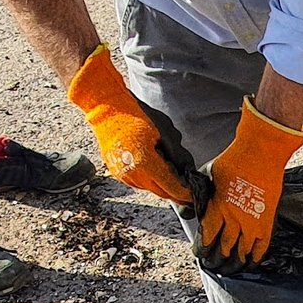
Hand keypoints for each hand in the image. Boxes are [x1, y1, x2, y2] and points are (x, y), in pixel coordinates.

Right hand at [68, 45, 192, 204]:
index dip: (186, 193)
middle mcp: (135, 175)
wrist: (107, 108)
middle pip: (163, 193)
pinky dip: (151, 180)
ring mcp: (125, 176)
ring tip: (171, 174)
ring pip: (152, 189)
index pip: (173, 187)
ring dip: (163, 185)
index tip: (195, 194)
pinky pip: (140, 183)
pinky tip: (155, 168)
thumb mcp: (165, 132)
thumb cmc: (137, 115)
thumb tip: (187, 169)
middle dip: (176, 191)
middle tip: (187, 187)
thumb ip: (178, 154)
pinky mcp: (119, 174)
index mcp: (147, 164)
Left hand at [197, 97, 302, 268]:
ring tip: (228, 269)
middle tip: (212, 265)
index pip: (207, 238)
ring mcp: (254, 223)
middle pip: (224, 249)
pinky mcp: (268, 222)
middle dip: (216, 260)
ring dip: (234, 264)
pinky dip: (255, 258)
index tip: (199, 253)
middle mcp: (236, 220)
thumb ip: (200, 195)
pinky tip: (249, 263)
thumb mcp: (208, 175)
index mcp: (219, 208)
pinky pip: (262, 247)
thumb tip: (189, 209)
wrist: (262, 151)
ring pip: (242, 253)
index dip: (202, 249)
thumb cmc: (234, 159)